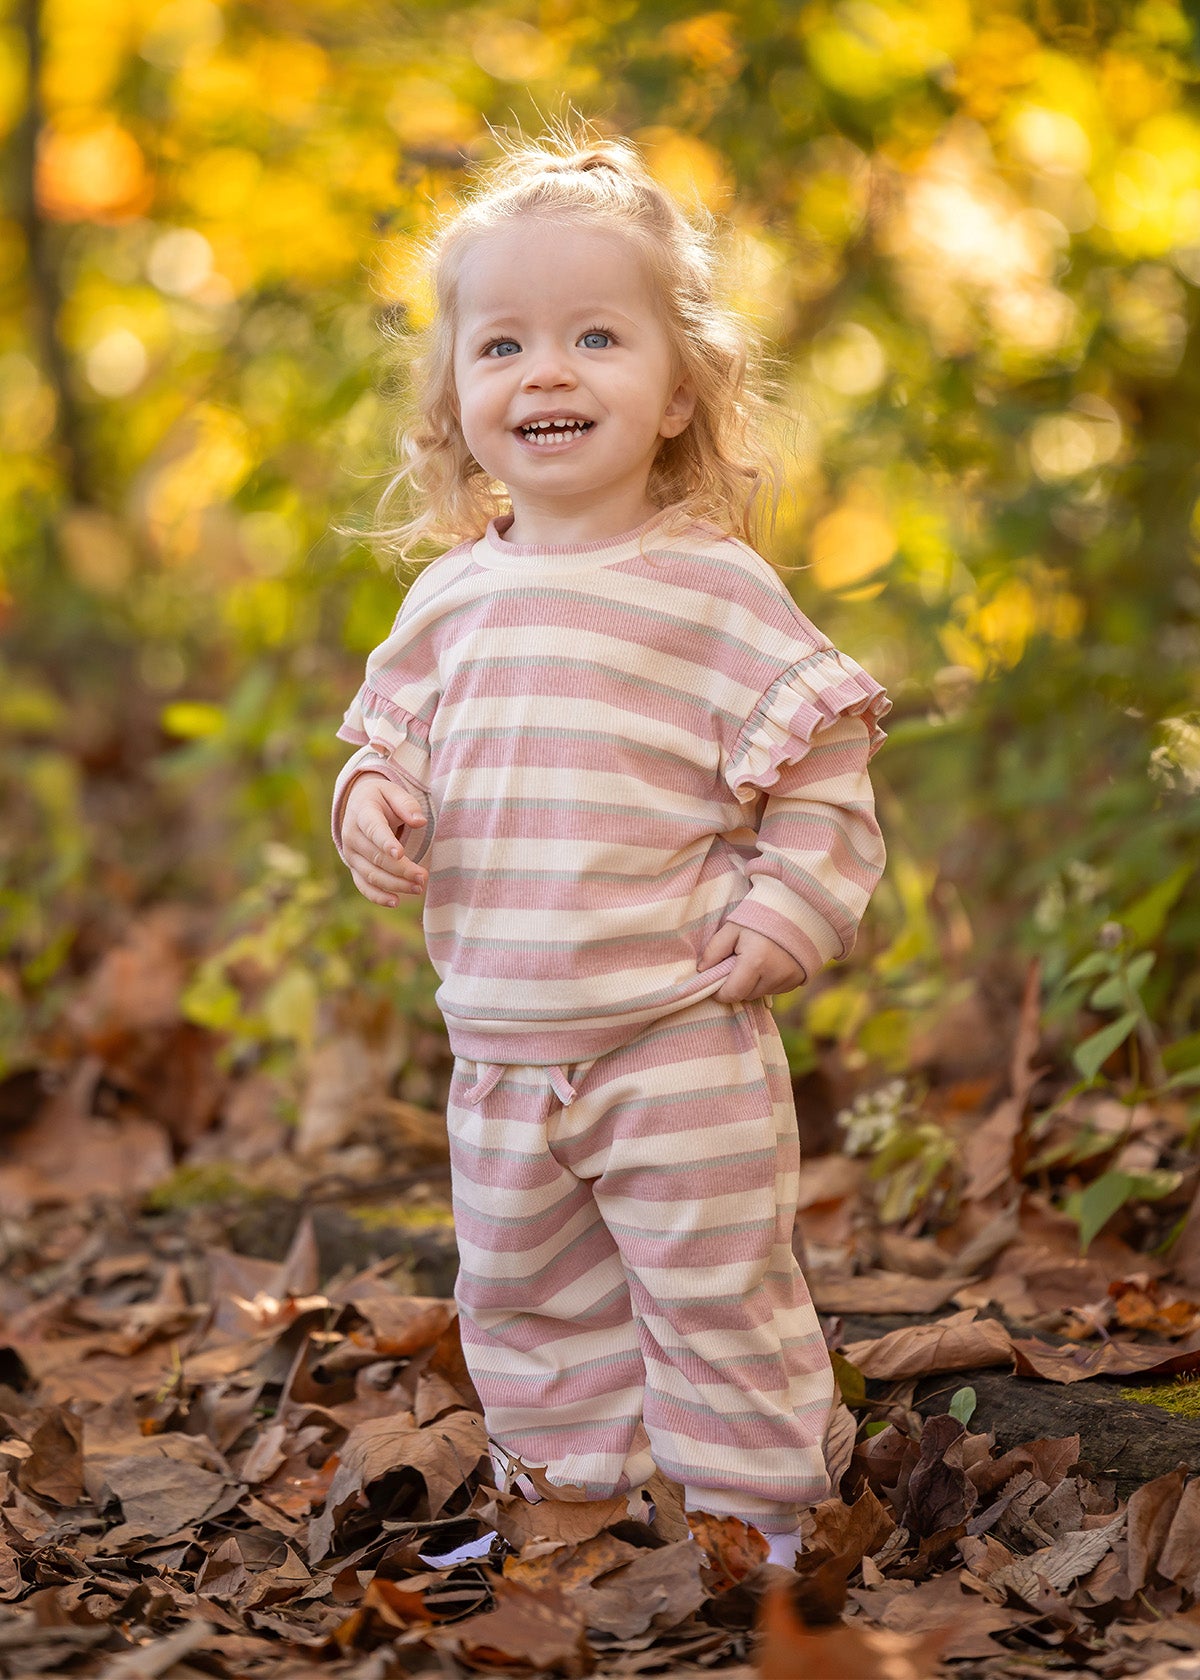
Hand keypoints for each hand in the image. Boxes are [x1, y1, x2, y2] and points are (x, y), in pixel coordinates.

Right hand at [341, 774, 427, 906]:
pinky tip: (396, 902)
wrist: (358, 805)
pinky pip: (363, 885)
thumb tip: (419, 822)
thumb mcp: (393, 792)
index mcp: (362, 813)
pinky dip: (378, 896)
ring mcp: (351, 854)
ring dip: (395, 884)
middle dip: (401, 869)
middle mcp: (352, 836)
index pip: (373, 829)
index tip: (400, 853)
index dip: (385, 842)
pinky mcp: (354, 868)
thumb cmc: (381, 799)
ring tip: (418, 888)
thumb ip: (407, 804)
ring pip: (371, 874)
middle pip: (376, 857)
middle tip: (423, 876)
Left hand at [698, 922, 805, 1002]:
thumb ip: (714, 950)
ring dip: (753, 983)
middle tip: (737, 963)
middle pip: (747, 995)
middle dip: (738, 985)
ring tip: (755, 960)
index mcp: (755, 961)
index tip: (716, 980)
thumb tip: (702, 971)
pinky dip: (769, 981)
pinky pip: (776, 989)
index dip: (720, 991)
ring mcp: (789, 979)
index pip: (732, 994)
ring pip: (761, 993)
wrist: (794, 908)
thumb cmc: (759, 916)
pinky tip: (770, 962)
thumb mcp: (732, 928)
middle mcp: (774, 975)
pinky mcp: (799, 979)